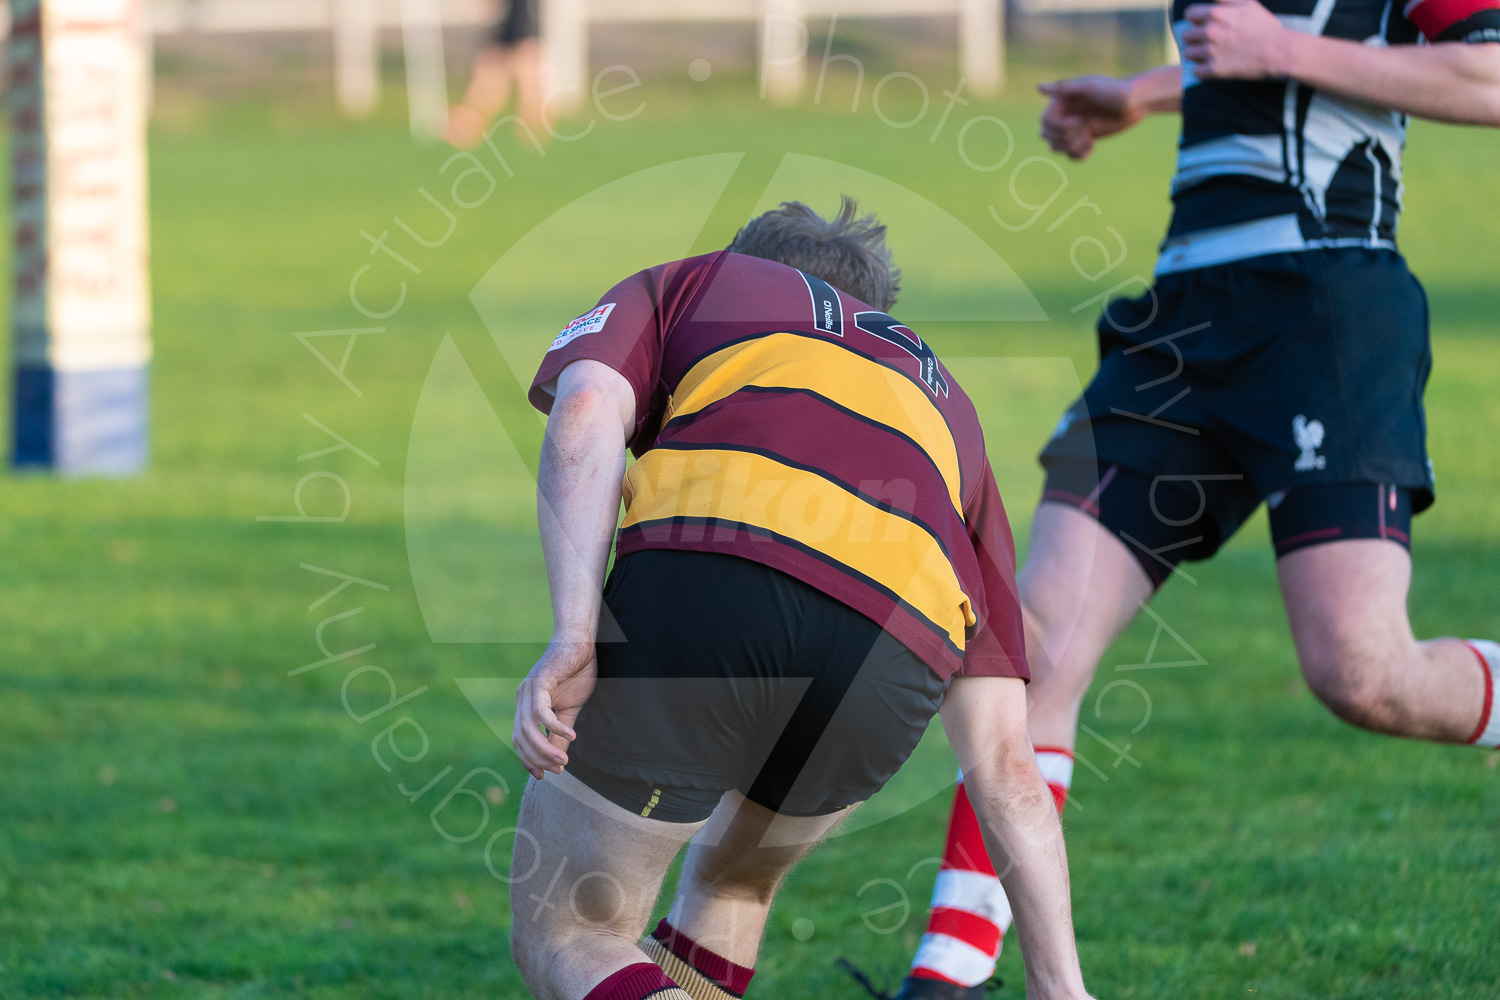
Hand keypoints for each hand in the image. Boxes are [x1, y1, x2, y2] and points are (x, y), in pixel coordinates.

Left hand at [512, 634, 597, 778]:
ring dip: (545, 749)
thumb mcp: (568, 711)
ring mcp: (528, 690)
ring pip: (529, 729)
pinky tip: (570, 735)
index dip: (528, 760)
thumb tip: (558, 759)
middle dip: (538, 759)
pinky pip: (541, 712)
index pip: (519, 741)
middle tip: (559, 769)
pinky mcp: (540, 681)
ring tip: (563, 761)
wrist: (580, 644)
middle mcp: (522, 699)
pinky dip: (554, 727)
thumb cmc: (575, 674)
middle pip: (521, 738)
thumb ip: (559, 734)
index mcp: (525, 707)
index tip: (543, 776)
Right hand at [1038, 75, 1145, 159]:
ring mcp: (1073, 128)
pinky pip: (1069, 155)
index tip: (1079, 121)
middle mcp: (1064, 114)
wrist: (1135, 103)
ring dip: (1072, 147)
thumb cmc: (1114, 90)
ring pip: (1056, 147)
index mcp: (1062, 101)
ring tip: (1089, 139)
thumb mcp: (1089, 87)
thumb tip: (1039, 87)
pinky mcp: (1083, 138)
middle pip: (1047, 135)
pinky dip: (1078, 155)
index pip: (1045, 120)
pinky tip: (1092, 147)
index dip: (1059, 126)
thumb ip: (1065, 88)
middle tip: (1085, 128)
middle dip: (1065, 137)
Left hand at [1183, 0, 1292, 79]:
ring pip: (1189, 53)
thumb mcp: (1247, 4)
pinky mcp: (1214, 70)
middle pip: (1187, 35)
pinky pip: (1196, 71)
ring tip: (1211, 54)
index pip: (1189, 14)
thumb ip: (1225, 0)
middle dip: (1196, 38)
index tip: (1202, 24)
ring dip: (1198, 54)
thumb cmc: (1264, 26)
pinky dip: (1203, 70)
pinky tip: (1213, 67)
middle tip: (1210, 41)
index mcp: (1216, 14)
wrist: (1279, 51)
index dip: (1195, 19)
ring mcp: (1211, 52)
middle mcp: (1210, 32)